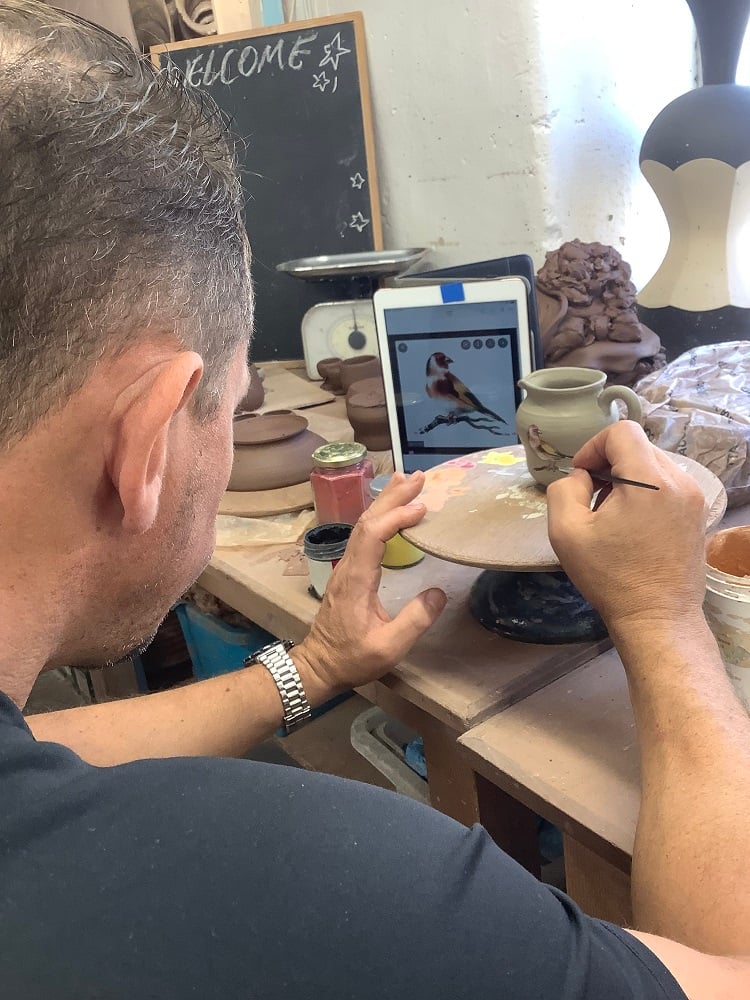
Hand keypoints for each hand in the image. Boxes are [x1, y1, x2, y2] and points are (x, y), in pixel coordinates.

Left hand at [295, 472, 446, 691]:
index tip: (422, 508)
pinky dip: (381, 517)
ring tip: (407, 482)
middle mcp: (348, 566)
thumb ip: (414, 621)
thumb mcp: (388, 648)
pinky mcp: (348, 571)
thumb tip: (439, 593)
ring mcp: (346, 567)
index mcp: (357, 579)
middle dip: (393, 496)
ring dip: (386, 502)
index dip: (397, 517)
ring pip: (364, 524)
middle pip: (368, 520)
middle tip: (419, 477)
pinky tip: (391, 511)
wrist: (319, 665)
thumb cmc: (352, 659)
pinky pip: (364, 534)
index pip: (374, 535)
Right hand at [546, 422, 707, 632]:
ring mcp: (693, 498)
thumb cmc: (611, 577)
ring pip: (653, 466)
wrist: (657, 617)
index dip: (593, 447)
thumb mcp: (566, 532)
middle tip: (591, 499)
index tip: (582, 476)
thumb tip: (582, 477)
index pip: (621, 432)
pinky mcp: (698, 514)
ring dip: (627, 479)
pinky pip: (667, 486)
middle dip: (608, 464)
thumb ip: (564, 489)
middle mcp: (679, 481)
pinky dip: (646, 494)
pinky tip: (632, 526)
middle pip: (638, 447)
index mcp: (649, 481)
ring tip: (611, 515)